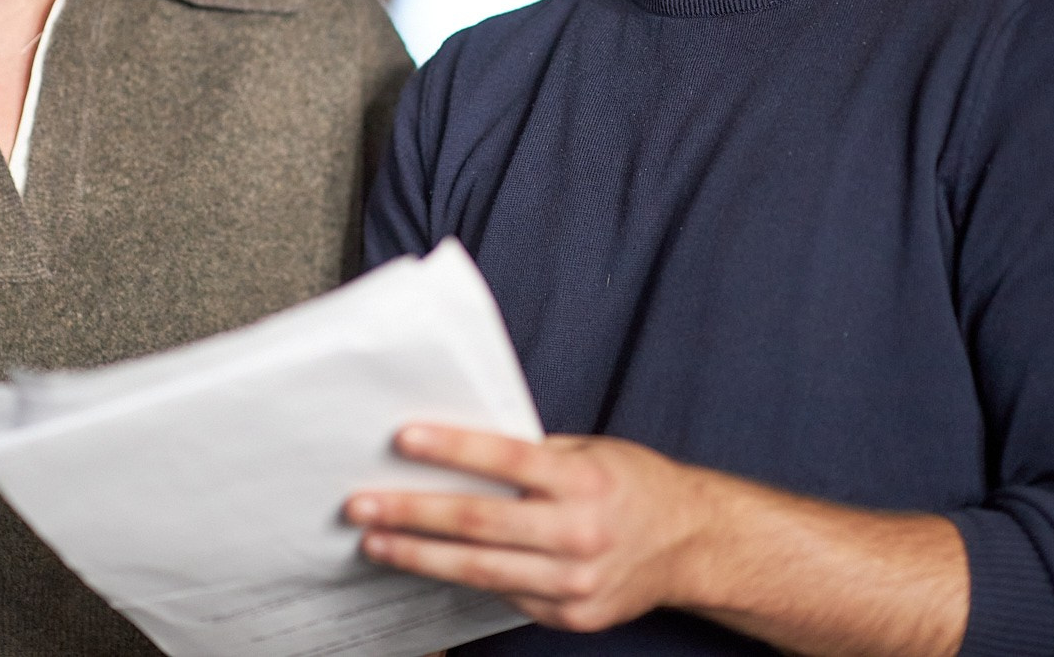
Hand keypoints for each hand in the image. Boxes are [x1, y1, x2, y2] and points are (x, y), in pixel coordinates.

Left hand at [344, 424, 708, 632]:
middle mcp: (579, 532)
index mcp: (584, 480)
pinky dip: (463, 579)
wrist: (692, 544)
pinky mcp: (570, 614)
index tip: (403, 439)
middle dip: (412, 513)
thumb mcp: (591, 452)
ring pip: (481, 569)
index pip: (506, 459)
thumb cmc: (634, 486)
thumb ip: (532, 456)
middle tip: (362, 505)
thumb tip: (459, 450)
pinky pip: (505, 594)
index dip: (452, 448)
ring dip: (420, 556)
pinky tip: (428, 565)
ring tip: (375, 543)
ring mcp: (575, 581)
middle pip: (479, 522)